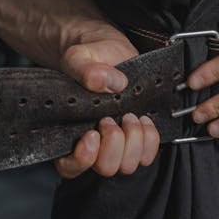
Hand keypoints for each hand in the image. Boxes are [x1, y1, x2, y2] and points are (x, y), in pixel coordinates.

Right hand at [55, 34, 160, 177]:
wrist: (109, 51)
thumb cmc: (90, 57)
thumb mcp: (80, 57)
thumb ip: (86, 69)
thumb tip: (105, 82)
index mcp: (68, 133)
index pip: (69, 166)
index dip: (82, 159)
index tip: (92, 134)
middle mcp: (93, 145)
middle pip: (105, 168)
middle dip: (114, 144)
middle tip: (113, 118)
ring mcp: (116, 144)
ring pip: (127, 165)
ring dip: (133, 140)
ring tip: (130, 115)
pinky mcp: (137, 138)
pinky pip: (147, 155)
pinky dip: (149, 139)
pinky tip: (143, 120)